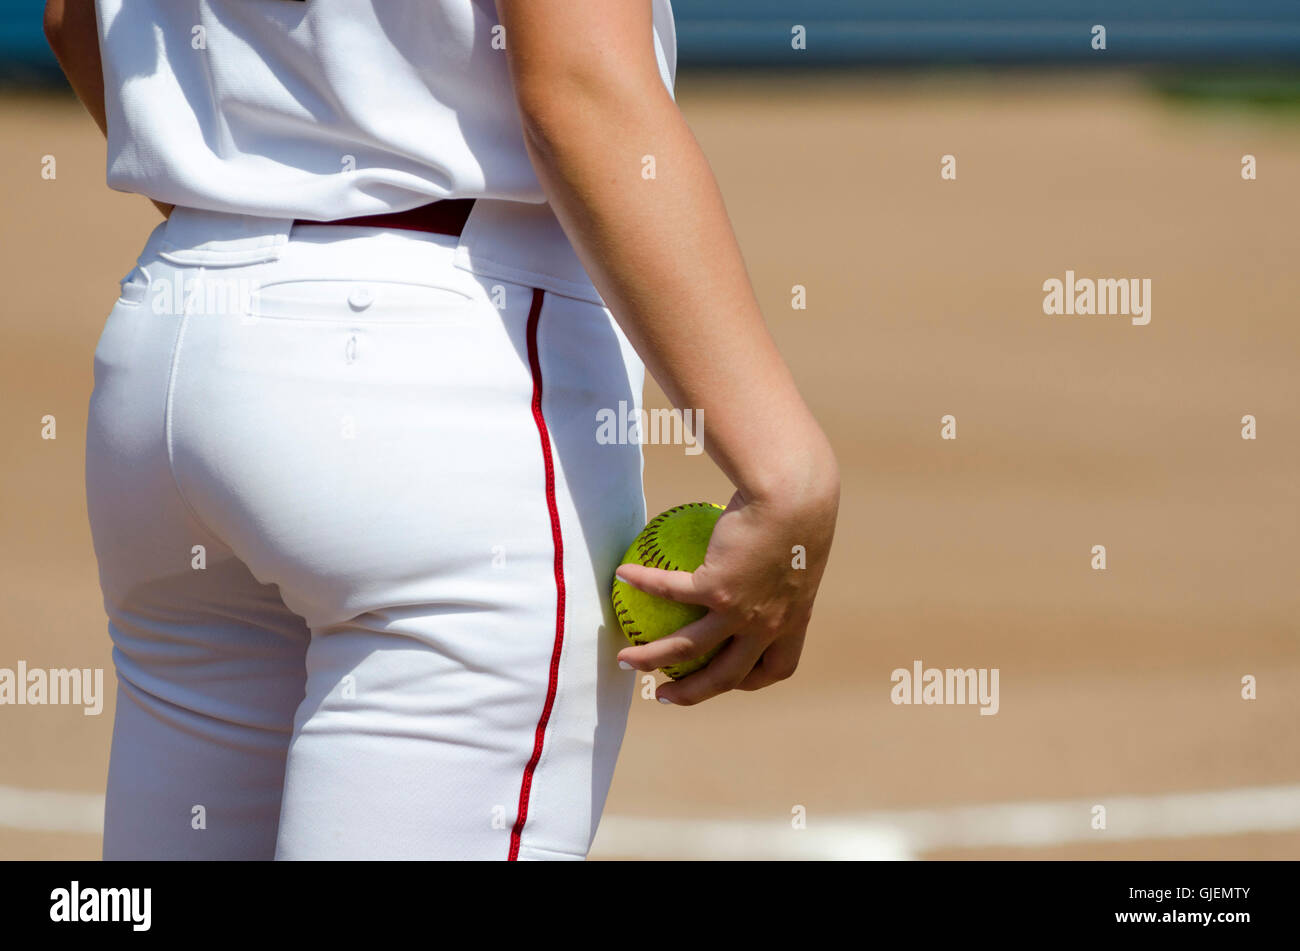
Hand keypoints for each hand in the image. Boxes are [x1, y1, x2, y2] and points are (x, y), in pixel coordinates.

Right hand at [614, 477, 838, 704]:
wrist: (795, 495)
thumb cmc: (801, 507)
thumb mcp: (800, 543)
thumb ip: (780, 560)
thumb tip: (756, 548)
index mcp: (794, 620)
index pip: (776, 666)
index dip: (751, 679)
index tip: (731, 676)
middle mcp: (768, 625)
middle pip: (726, 677)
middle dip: (692, 694)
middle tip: (665, 695)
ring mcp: (741, 612)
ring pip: (688, 649)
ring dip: (652, 659)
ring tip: (625, 660)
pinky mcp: (716, 588)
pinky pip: (670, 591)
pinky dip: (644, 583)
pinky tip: (624, 574)